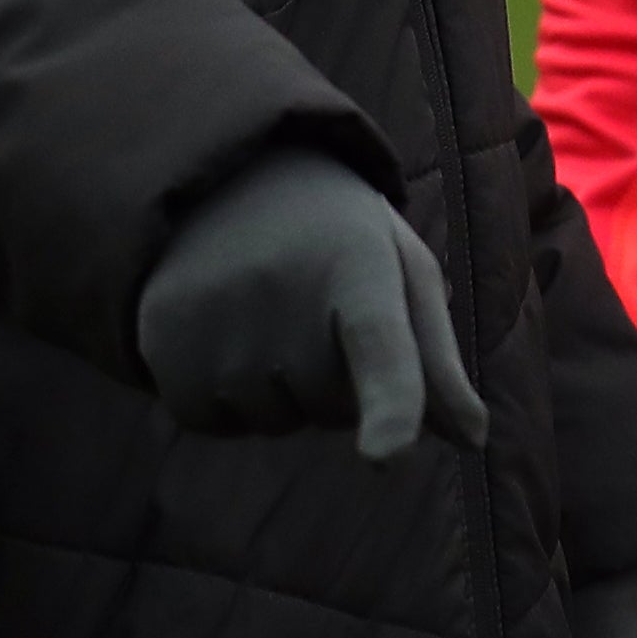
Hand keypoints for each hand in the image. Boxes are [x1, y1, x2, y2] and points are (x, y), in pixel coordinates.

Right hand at [133, 148, 490, 461]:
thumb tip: (474, 441)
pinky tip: (228, 334)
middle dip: (335, 381)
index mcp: (360, 264)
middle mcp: (282, 291)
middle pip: (332, 409)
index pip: (381, 346)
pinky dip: (227, 399)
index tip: (387, 456)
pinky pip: (214, 423)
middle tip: (315, 309)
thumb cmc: (338, 240)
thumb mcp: (401, 272)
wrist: (225, 182)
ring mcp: (216, 320)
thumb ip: (437, 360)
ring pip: (274, 422)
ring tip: (270, 313)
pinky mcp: (162, 343)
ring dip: (281, 391)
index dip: (388, 405)